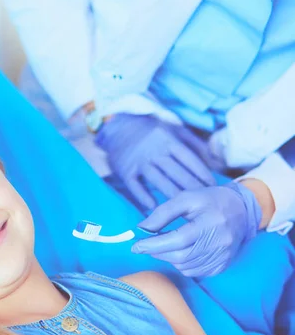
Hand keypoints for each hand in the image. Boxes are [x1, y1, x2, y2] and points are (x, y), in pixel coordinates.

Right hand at [96, 114, 215, 208]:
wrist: (117, 127)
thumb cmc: (151, 131)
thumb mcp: (173, 129)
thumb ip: (194, 144)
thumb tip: (216, 162)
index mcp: (167, 139)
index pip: (188, 158)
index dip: (201, 172)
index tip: (212, 186)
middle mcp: (153, 150)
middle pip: (175, 171)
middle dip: (191, 186)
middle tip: (204, 201)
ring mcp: (138, 161)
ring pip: (158, 179)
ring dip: (172, 194)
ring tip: (185, 207)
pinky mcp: (125, 171)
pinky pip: (135, 186)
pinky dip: (144, 196)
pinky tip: (154, 207)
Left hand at [132, 183, 261, 277]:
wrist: (242, 210)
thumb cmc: (209, 201)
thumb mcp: (185, 198)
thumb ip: (163, 213)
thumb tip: (141, 228)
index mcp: (209, 222)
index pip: (177, 239)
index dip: (154, 245)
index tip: (135, 246)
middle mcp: (219, 242)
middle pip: (180, 256)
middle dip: (157, 252)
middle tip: (146, 245)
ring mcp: (222, 256)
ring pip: (185, 266)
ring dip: (168, 258)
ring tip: (165, 245)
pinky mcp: (223, 265)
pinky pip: (195, 272)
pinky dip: (182, 264)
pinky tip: (180, 252)